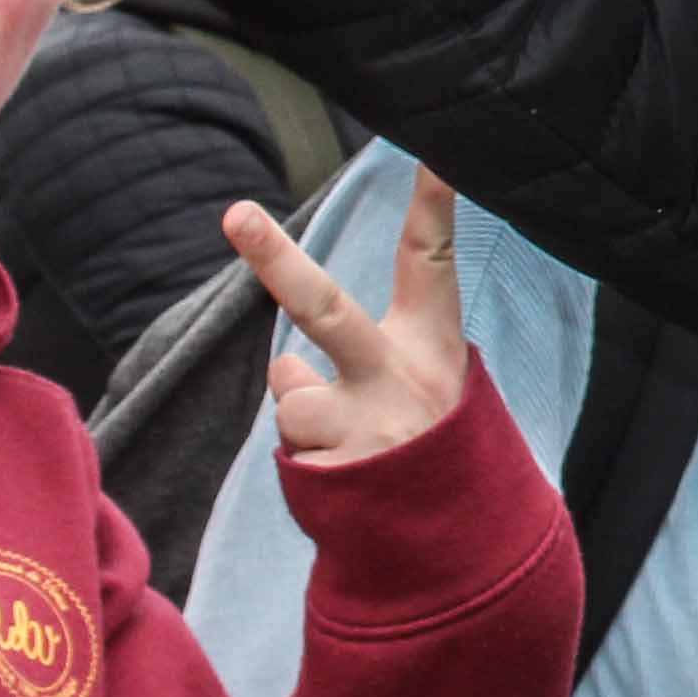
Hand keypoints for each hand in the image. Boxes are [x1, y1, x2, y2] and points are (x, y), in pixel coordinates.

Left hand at [231, 169, 476, 468]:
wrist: (461, 546)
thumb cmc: (430, 444)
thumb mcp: (422, 384)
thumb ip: (356, 359)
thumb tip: (282, 363)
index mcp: (431, 346)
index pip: (432, 260)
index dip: (434, 202)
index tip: (433, 149)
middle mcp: (398, 379)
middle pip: (326, 307)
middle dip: (276, 257)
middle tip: (236, 213)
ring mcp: (365, 427)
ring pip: (292, 395)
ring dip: (307, 414)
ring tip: (352, 442)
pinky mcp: (335, 476)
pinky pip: (291, 446)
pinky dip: (310, 457)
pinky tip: (349, 477)